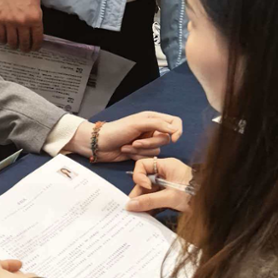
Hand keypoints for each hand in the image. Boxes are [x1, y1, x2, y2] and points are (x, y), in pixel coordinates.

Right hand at [0, 0, 43, 51]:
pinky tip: (5, 39)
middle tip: (25, 48)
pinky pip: (0, 36)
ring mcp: (9, 22)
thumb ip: (35, 18)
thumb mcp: (36, 2)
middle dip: (25, 48)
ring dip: (14, 45)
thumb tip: (33, 30)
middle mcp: (22, 22)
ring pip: (12, 42)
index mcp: (35, 18)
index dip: (36, 46)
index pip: (37, 39)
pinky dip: (3, 40)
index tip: (35, 48)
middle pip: (24, 43)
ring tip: (14, 44)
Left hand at [66, 112, 181, 161]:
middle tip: (135, 141)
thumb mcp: (138, 123)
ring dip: (140, 150)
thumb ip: (158, 124)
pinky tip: (126, 151)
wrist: (99, 144)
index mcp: (152, 119)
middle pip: (165, 139)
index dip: (177, 130)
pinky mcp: (141, 154)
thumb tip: (175, 129)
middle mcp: (151, 130)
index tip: (173, 138)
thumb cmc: (116, 130)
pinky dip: (137, 156)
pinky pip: (148, 158)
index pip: (174, 122)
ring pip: (157, 151)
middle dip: (149, 143)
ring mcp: (146, 142)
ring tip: (127, 146)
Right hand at [126, 157, 193, 213]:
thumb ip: (150, 201)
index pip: (143, 165)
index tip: (145, 188)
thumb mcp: (171, 197)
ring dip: (144, 203)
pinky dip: (151, 208)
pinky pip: (156, 200)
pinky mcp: (170, 197)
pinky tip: (147, 216)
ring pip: (149, 193)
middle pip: (144, 181)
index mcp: (166, 166)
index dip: (139, 176)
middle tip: (133, 208)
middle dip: (139, 194)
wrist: (214, 205)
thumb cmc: (195, 194)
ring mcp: (168, 185)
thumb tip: (130, 205)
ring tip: (138, 215)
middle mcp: (165, 173)